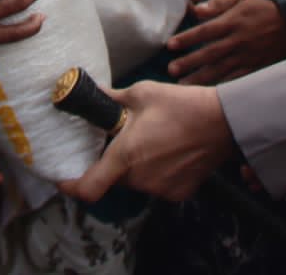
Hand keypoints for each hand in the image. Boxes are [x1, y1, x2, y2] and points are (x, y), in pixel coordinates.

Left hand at [60, 80, 234, 203]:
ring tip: (152, 140)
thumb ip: (112, 98)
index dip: (71, 187)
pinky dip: (156, 172)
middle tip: (123, 139)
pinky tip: (169, 151)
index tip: (63, 179)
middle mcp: (140, 179)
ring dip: (135, 166)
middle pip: (113, 179)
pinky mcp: (178, 193)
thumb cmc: (180, 105)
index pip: (88, 188)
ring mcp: (160, 189)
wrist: (223, 123)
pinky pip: (156, 185)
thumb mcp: (141, 93)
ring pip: (135, 181)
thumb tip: (94, 92)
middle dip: (112, 162)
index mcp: (125, 156)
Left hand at [166, 0, 285, 84]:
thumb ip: (217, 3)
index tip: (170, 45)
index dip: (187, 38)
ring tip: (182, 86)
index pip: (205, 31)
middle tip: (171, 69)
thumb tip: (196, 9)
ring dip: (200, 78)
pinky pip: (235, 79)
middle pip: (210, 53)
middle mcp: (237, 41)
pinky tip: (207, 94)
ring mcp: (246, 56)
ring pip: (220, 69)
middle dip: (189, 62)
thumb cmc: (260, 10)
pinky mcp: (254, 68)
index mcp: (232, 22)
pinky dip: (221, 86)